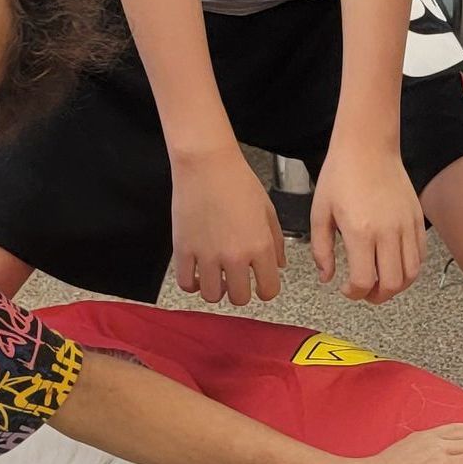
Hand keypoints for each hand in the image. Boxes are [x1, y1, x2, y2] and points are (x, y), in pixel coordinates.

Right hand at [171, 146, 285, 307]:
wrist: (206, 165)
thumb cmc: (238, 181)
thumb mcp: (268, 210)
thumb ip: (275, 242)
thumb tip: (278, 265)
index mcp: (260, 247)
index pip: (268, 290)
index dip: (266, 290)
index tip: (261, 286)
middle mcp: (235, 256)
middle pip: (239, 298)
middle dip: (240, 292)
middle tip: (236, 280)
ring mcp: (207, 255)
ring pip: (211, 296)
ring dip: (216, 290)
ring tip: (215, 277)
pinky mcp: (183, 250)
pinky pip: (186, 283)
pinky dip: (192, 283)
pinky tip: (197, 273)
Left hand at [310, 143, 425, 301]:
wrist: (368, 147)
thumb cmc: (341, 175)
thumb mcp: (319, 213)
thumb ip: (322, 250)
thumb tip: (327, 277)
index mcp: (360, 232)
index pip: (364, 281)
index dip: (354, 294)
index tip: (346, 290)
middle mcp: (387, 232)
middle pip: (392, 284)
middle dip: (377, 296)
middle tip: (364, 292)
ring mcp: (406, 226)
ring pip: (411, 274)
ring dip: (396, 286)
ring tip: (380, 281)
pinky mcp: (417, 219)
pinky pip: (420, 255)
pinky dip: (410, 268)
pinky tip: (394, 264)